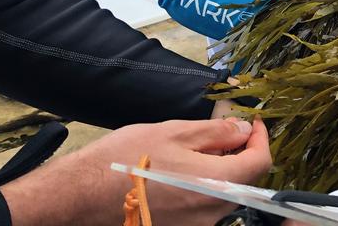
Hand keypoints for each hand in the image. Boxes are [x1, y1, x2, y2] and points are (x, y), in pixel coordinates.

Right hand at [1, 118, 271, 225]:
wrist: (76, 199)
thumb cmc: (122, 162)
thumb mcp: (173, 132)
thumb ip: (216, 133)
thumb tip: (243, 129)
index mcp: (215, 186)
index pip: (260, 164)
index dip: (261, 139)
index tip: (252, 123)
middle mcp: (210, 214)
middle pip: (243, 182)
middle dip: (239, 154)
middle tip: (223, 131)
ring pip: (222, 195)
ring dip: (219, 171)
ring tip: (193, 150)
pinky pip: (201, 209)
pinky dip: (199, 188)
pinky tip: (177, 173)